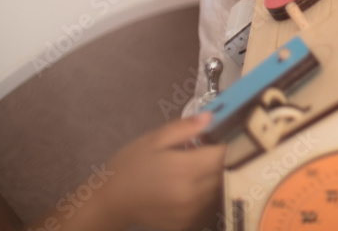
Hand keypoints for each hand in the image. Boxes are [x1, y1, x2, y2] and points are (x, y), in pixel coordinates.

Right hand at [94, 113, 224, 230]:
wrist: (112, 201)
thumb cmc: (132, 165)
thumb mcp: (155, 139)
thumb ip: (185, 128)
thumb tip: (211, 118)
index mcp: (185, 170)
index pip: (223, 154)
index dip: (225, 141)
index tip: (220, 132)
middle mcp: (193, 194)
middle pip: (224, 172)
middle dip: (221, 157)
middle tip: (208, 146)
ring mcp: (192, 212)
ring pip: (218, 189)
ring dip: (215, 175)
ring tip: (197, 164)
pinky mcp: (188, 224)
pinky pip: (208, 204)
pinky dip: (206, 192)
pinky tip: (190, 183)